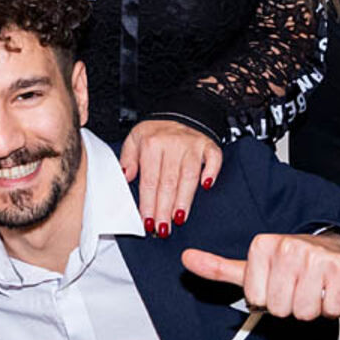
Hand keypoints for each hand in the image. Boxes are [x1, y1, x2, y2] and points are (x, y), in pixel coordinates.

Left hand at [120, 117, 222, 236]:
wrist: (180, 111)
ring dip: (184, 199)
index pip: (150, 180)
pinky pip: (214, 160)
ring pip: (189, 177)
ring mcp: (193, 145)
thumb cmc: (156, 130)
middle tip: (163, 229)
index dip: (148, 203)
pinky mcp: (209, 145)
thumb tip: (126, 177)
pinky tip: (206, 187)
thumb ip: (128, 158)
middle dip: (165, 208)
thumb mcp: (135, 138)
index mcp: (152, 144)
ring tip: (179, 218)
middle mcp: (173, 145)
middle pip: (169, 183)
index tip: (148, 222)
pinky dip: (211, 172)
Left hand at [181, 232, 339, 319]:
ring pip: (304, 311)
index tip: (277, 282)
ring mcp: (316, 258)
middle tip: (297, 286)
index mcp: (262, 245)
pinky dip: (332, 307)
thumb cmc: (293, 262)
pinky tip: (330, 289)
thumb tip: (186, 259)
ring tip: (313, 288)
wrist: (338, 251)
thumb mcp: (254, 265)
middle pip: (279, 308)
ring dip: (311, 307)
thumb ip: (219, 267)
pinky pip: (330, 310)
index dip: (267, 298)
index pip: (255, 300)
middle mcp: (288, 247)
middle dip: (289, 305)